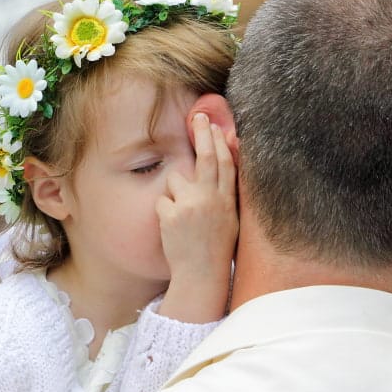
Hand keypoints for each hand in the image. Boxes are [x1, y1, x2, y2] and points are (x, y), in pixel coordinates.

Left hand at [156, 112, 237, 322]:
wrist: (201, 275)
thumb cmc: (216, 248)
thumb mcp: (230, 219)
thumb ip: (226, 191)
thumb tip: (226, 164)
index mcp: (227, 200)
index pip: (226, 163)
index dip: (220, 142)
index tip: (215, 125)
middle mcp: (211, 199)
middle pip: (206, 158)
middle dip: (202, 134)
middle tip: (199, 116)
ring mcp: (190, 206)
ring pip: (175, 179)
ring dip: (175, 191)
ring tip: (182, 216)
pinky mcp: (171, 215)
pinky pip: (161, 201)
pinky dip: (164, 212)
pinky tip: (172, 228)